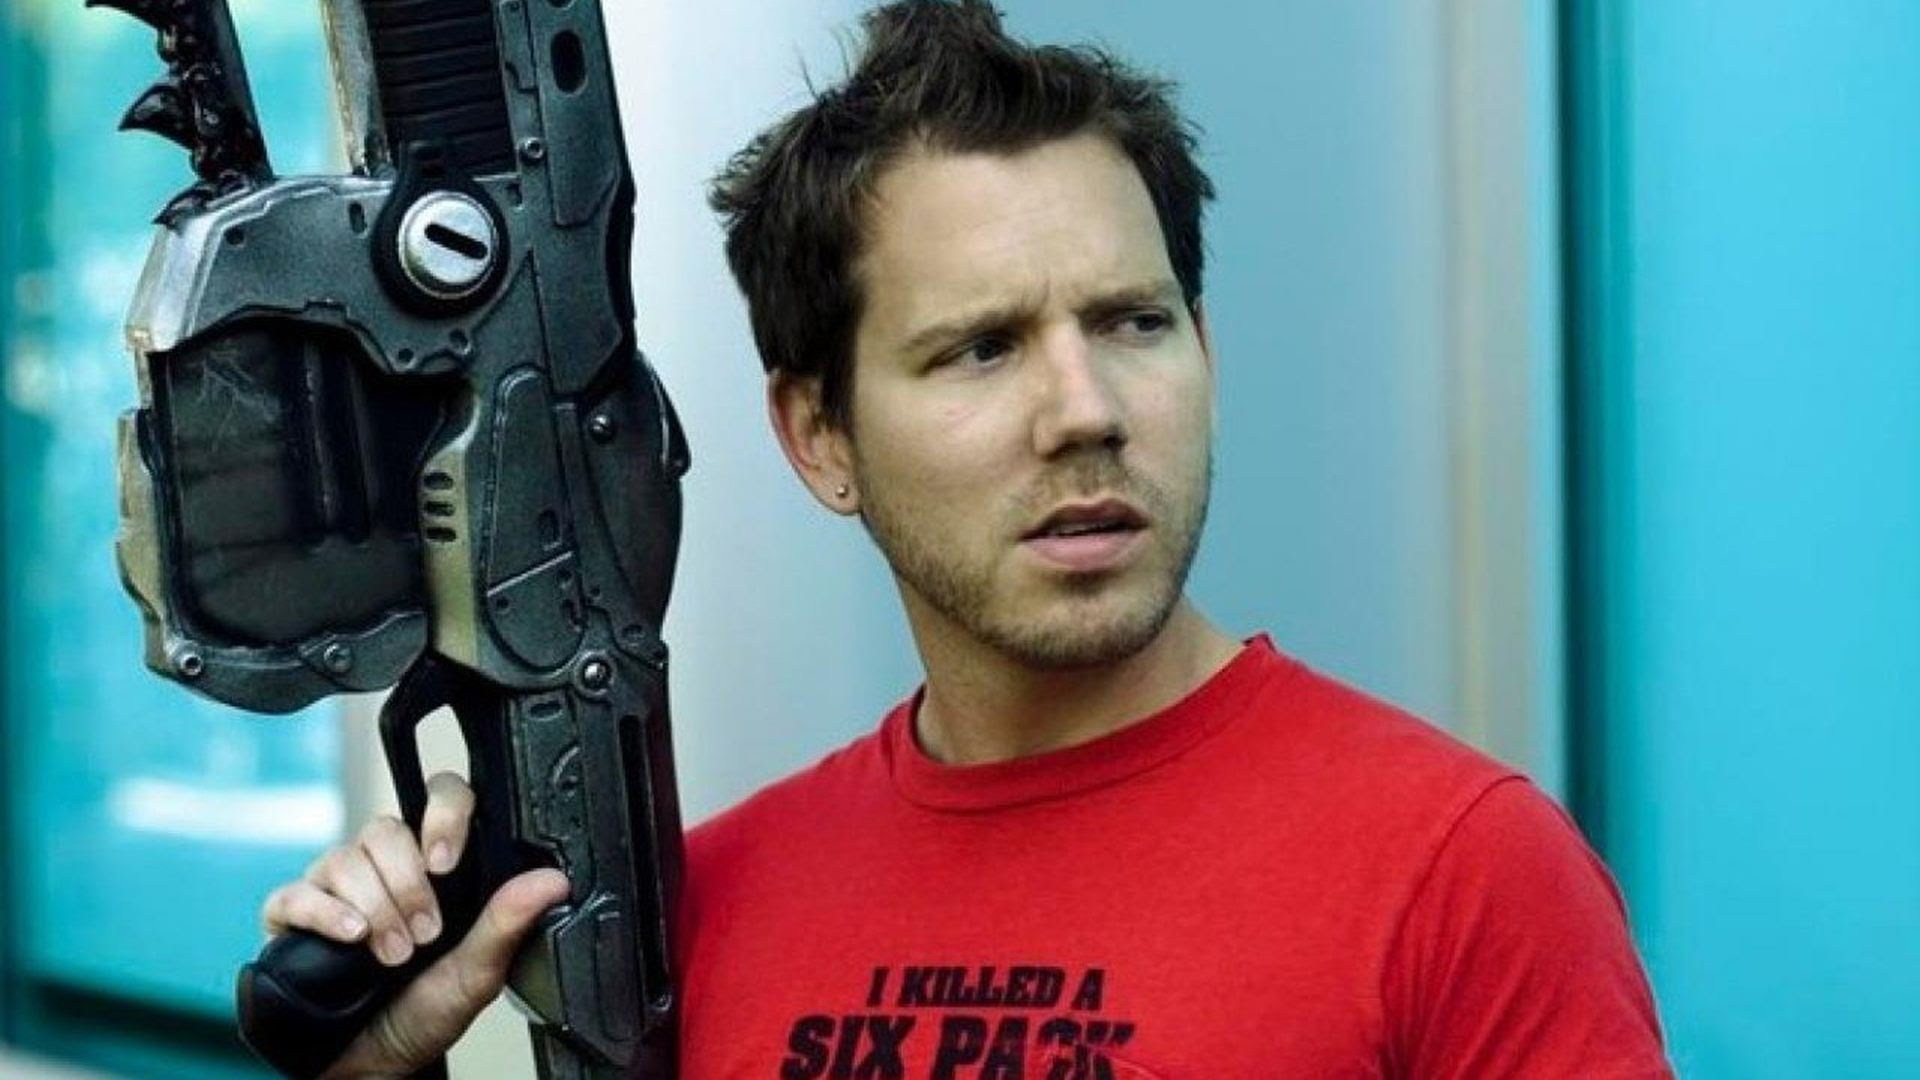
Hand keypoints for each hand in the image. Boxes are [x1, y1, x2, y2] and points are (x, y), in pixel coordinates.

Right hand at [259, 772, 569, 1077]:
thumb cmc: (426, 1012)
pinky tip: (350, 935)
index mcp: (434, 867)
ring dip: (375, 908)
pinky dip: (324, 912)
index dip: (442, 815)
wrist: (375, 1061)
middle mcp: (383, 867)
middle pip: (386, 829)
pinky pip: (294, 893)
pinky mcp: (292, 916)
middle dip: (407, 885)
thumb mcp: (477, 972)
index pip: (440, 798)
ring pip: (345, 857)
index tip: (445, 863)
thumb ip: (507, 922)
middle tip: (425, 935)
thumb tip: (552, 881)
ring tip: (393, 955)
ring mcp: (335, 888)